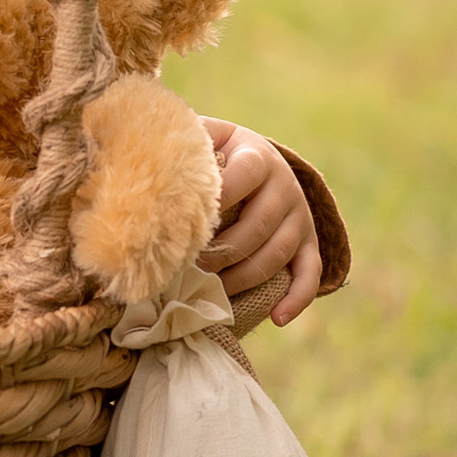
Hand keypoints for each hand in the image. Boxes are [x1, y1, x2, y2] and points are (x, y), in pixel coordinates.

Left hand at [197, 120, 322, 324]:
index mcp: (257, 157)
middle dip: (222, 251)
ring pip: (277, 254)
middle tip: (189, 266)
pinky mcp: (309, 242)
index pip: (241, 178)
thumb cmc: (219, 153)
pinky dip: (297, 298)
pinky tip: (277, 319)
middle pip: (257, 226)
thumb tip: (146, 147)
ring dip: (243, 277)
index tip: (184, 223)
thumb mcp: (207, 137)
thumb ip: (185, 141)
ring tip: (212, 289)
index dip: (215, 202)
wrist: (260, 159)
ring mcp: (300, 217)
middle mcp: (285, 186)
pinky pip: (311, 273)